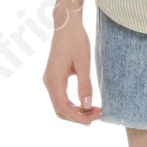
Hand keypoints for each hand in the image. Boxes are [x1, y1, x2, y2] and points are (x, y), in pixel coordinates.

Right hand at [42, 9, 100, 124]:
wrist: (66, 26)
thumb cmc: (76, 41)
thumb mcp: (84, 63)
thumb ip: (85, 85)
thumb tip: (88, 105)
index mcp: (54, 79)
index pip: (63, 107)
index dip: (77, 117)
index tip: (93, 121)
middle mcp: (49, 82)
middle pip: (60, 109)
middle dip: (78, 117)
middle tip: (98, 116)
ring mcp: (50, 80)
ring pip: (60, 105)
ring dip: (76, 111)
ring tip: (95, 111)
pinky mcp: (54, 78)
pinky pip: (61, 97)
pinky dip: (73, 104)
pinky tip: (87, 104)